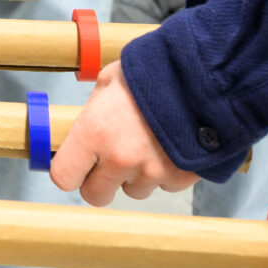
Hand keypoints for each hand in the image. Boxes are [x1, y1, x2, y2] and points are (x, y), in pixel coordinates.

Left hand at [45, 62, 199, 205]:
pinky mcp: (180, 178)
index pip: (63, 177)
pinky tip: (169, 145)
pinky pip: (164, 185)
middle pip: (96, 195)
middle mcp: (120, 159)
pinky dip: (165, 172)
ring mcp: (152, 172)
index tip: (75, 164)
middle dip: (99, 181)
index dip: (68, 171)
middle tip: (109, 159)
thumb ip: (93, 111)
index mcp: (94, 132)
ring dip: (135, 175)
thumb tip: (81, 131)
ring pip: (133, 191)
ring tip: (147, 142)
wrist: (204, 75)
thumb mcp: (110, 80)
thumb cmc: (153, 72)